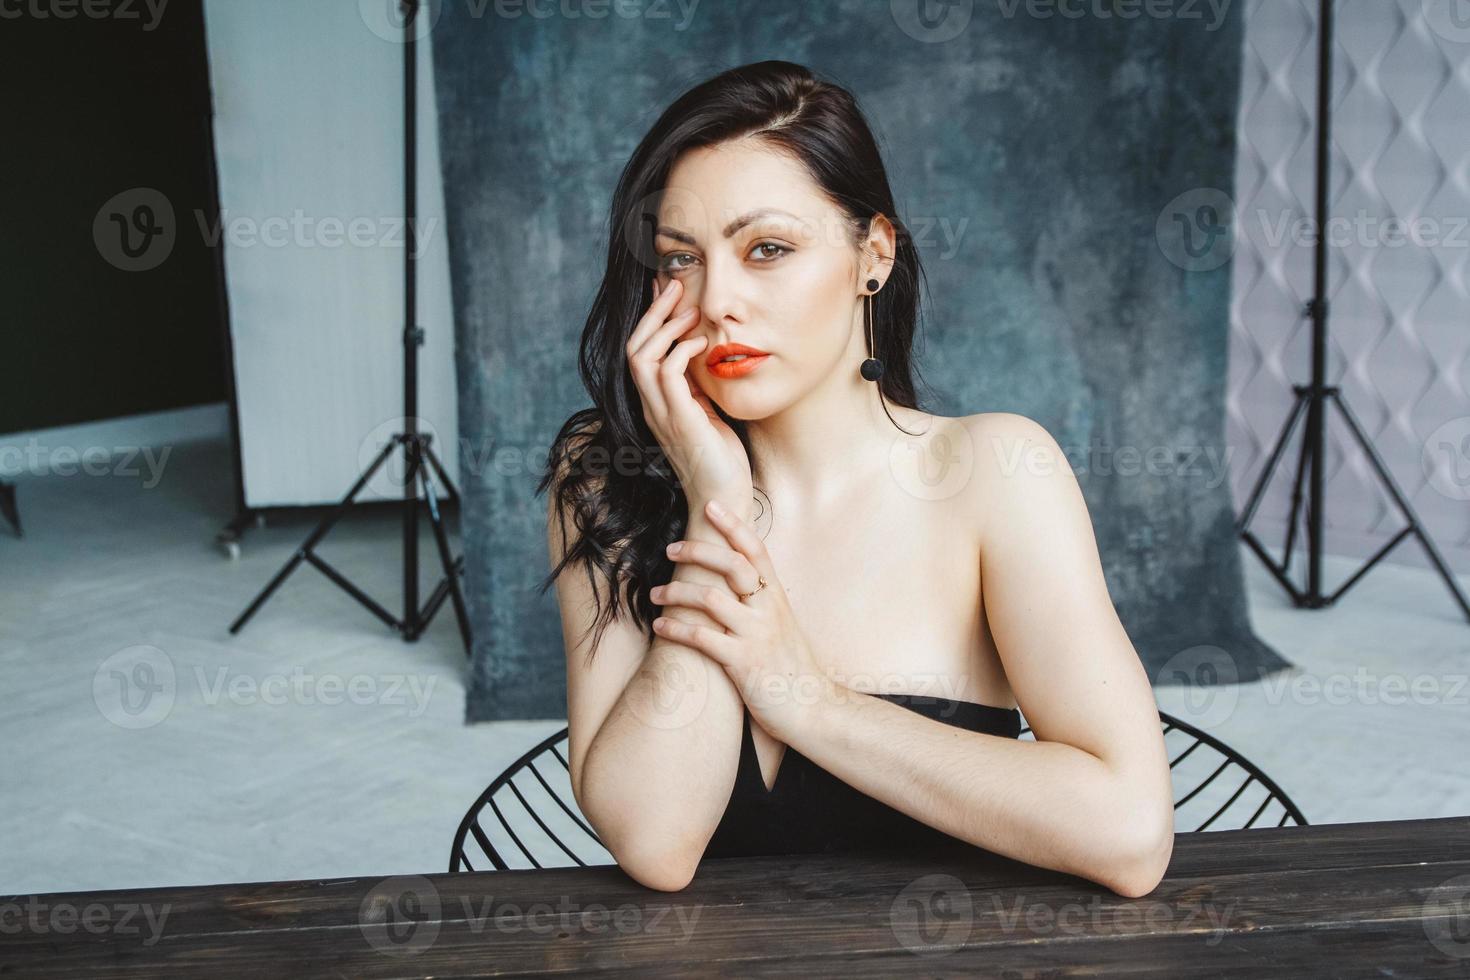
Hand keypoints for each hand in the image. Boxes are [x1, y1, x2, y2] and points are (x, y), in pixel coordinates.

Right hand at [626, 276, 751, 508]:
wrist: (723, 498)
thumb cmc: (721, 460)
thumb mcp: (707, 414)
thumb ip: (696, 389)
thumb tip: (700, 357)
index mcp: (657, 404)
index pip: (640, 353)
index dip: (651, 320)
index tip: (666, 291)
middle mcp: (652, 407)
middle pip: (634, 348)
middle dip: (653, 314)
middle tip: (674, 285)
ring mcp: (662, 415)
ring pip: (642, 358)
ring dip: (665, 329)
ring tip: (689, 312)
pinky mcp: (680, 421)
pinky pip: (667, 375)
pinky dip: (680, 352)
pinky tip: (701, 344)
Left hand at [648, 499, 836, 743]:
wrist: (814, 710)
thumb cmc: (792, 668)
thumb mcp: (782, 627)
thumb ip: (761, 604)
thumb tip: (736, 585)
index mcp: (778, 598)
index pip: (756, 550)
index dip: (733, 525)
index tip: (710, 506)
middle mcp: (768, 610)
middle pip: (732, 564)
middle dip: (697, 552)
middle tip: (670, 550)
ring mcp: (756, 635)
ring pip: (710, 598)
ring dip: (676, 592)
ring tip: (655, 594)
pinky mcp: (743, 663)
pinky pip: (702, 638)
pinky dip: (676, 628)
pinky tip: (660, 626)